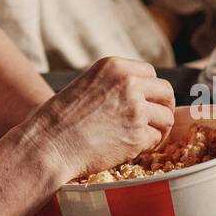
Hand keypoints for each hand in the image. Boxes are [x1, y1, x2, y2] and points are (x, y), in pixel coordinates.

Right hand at [26, 57, 175, 180]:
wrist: (49, 145)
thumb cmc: (59, 119)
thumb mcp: (86, 84)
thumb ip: (113, 84)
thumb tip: (137, 93)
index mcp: (114, 66)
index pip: (150, 72)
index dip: (150, 90)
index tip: (147, 102)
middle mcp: (128, 83)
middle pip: (165, 91)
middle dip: (163, 107)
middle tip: (156, 122)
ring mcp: (135, 109)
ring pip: (166, 117)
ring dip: (158, 129)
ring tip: (144, 138)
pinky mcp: (138, 136)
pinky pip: (156, 139)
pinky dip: (148, 146)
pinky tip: (133, 149)